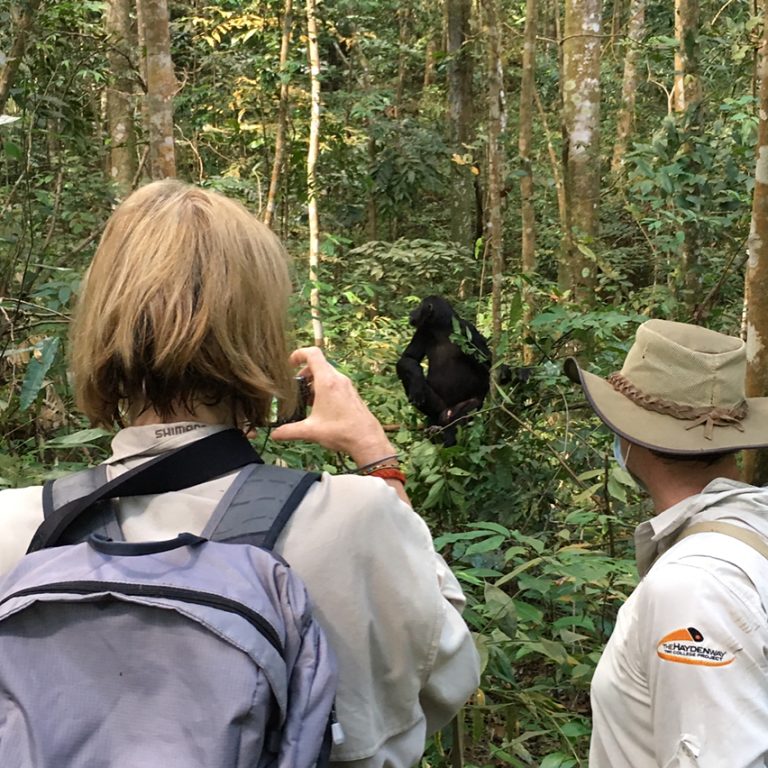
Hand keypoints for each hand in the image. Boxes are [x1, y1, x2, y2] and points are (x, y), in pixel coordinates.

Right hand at [270, 347, 396, 466]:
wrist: (367, 440)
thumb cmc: (341, 431)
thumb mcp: (311, 431)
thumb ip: (289, 431)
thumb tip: (275, 434)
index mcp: (327, 381)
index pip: (313, 354)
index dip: (299, 353)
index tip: (290, 363)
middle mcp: (338, 379)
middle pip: (319, 364)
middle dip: (304, 372)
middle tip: (295, 385)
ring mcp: (347, 386)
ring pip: (327, 374)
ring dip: (315, 381)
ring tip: (307, 398)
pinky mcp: (351, 393)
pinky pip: (335, 383)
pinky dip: (325, 387)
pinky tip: (320, 406)